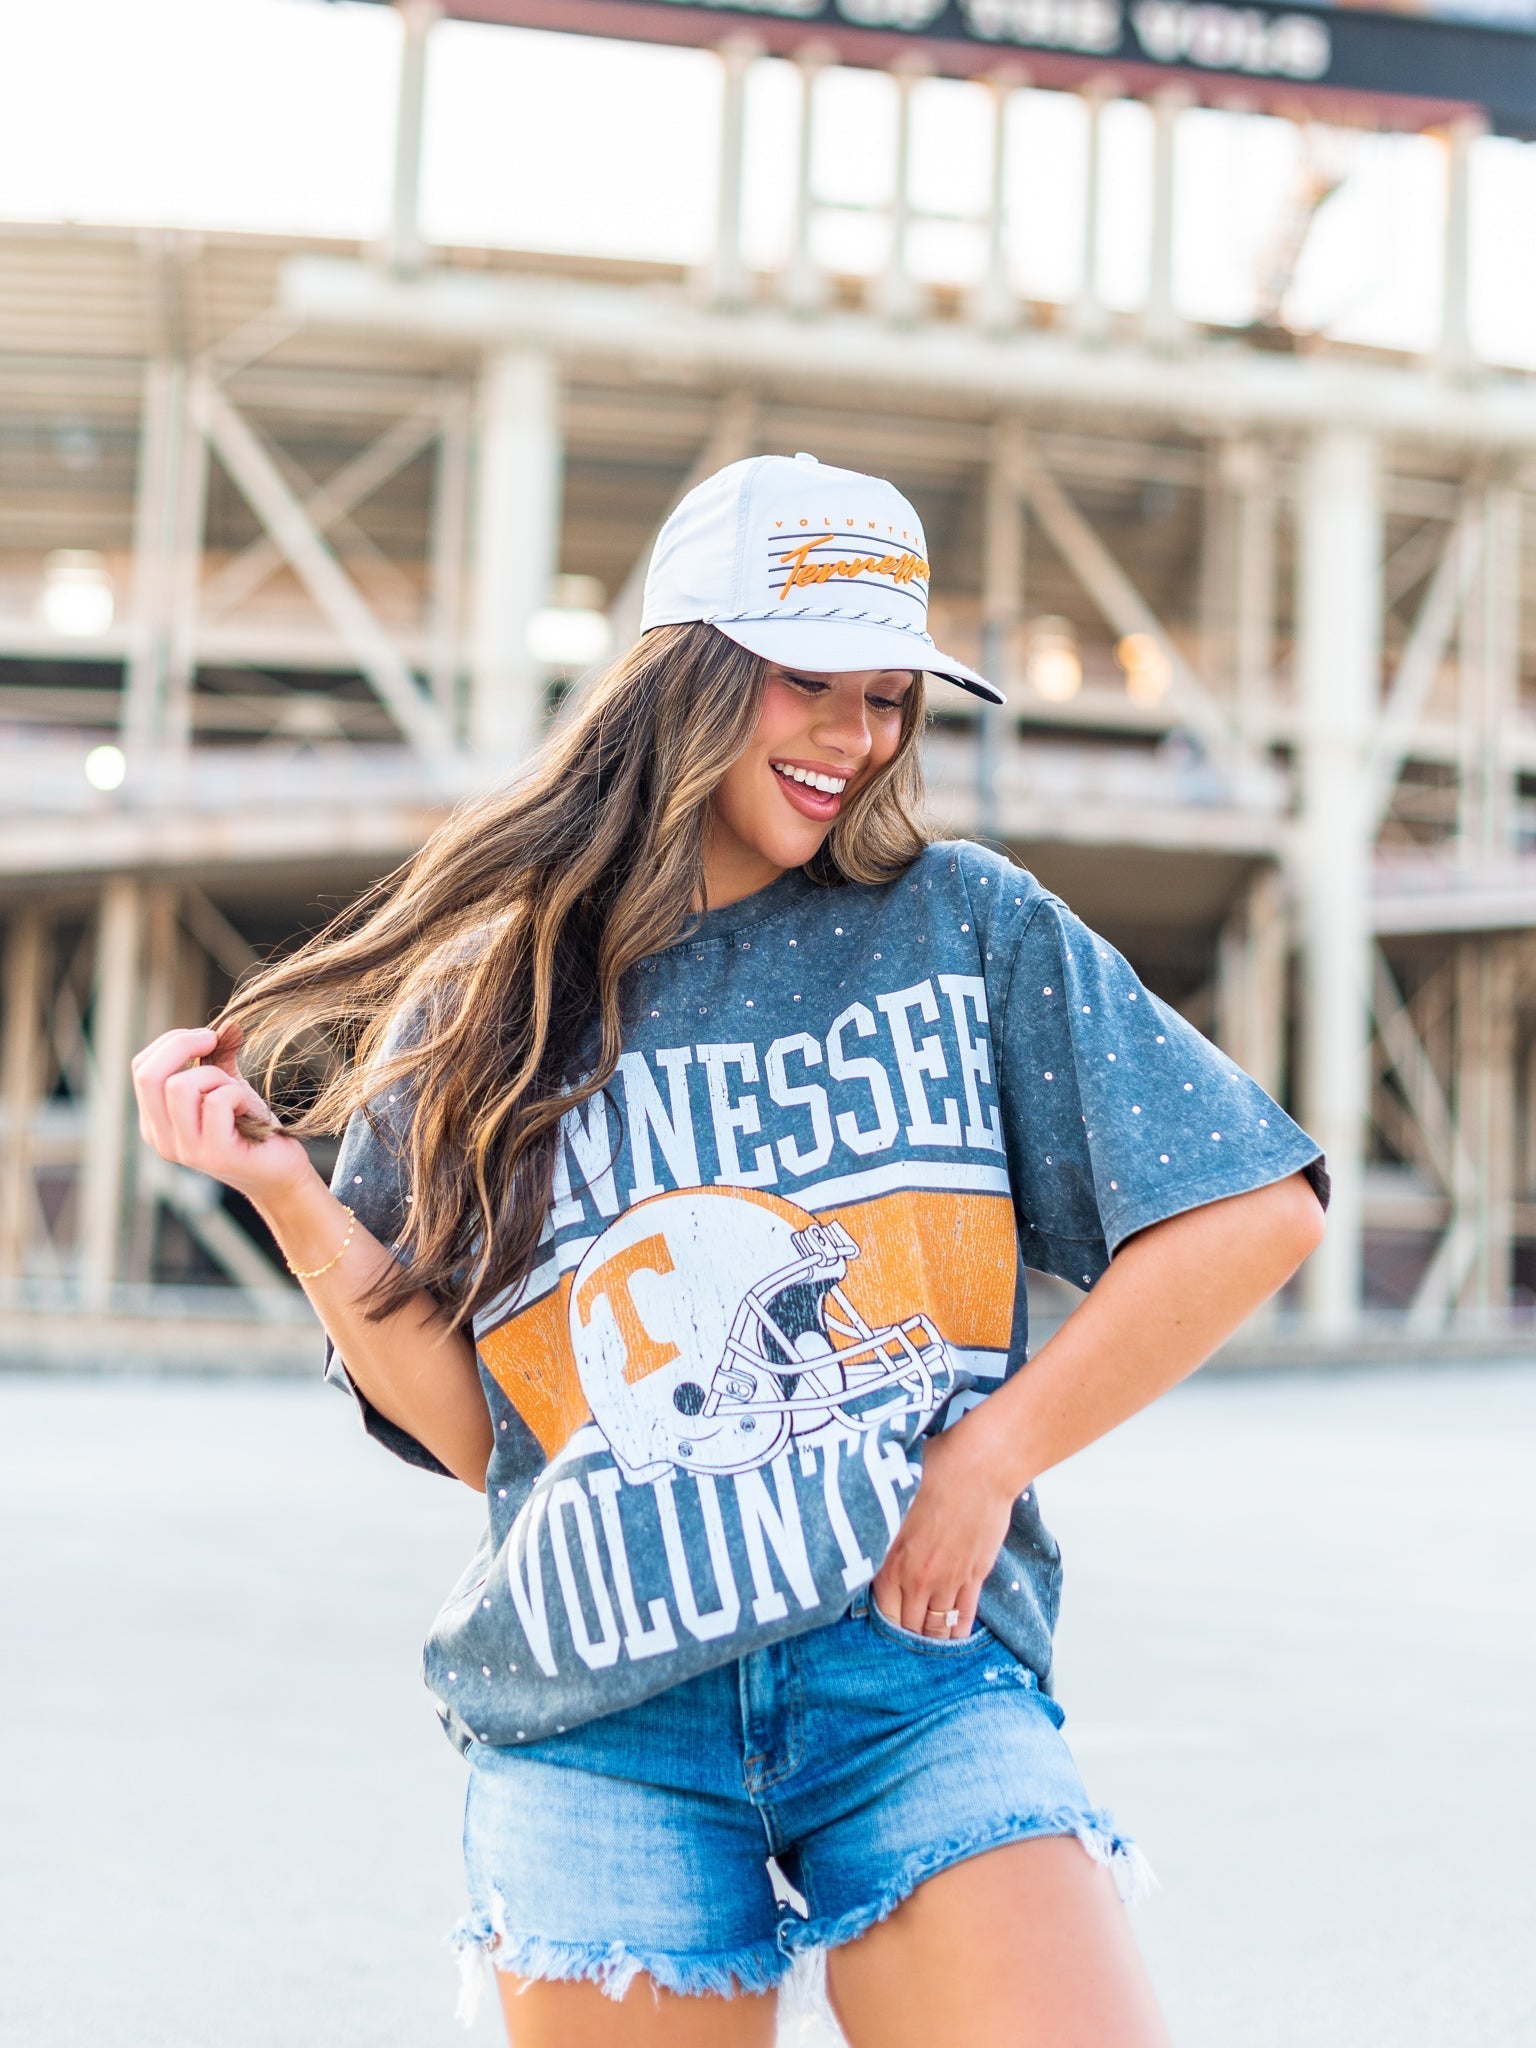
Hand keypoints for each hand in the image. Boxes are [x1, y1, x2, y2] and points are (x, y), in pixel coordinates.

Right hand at [131, 1025, 315, 1205]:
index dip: (171, 1042)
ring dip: (214, 1076)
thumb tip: (226, 1024)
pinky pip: (215, 1103)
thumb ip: (215, 1058)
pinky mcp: (213, 1154)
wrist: (278, 1170)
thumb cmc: (249, 1127)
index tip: (205, 1038)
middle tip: (214, 1041)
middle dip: (183, 1045)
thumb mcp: (225, 1087)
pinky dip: (237, 1095)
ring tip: (235, 1092)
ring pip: (179, 1087)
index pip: (141, 1068)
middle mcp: (161, 1138)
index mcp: (154, 1121)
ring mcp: (184, 1149)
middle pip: (148, 1075)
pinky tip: (248, 1111)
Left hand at [870, 1411, 1019, 1639]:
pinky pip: (963, 1617)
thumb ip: (881, 1527)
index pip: (883, 1612)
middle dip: (907, 1633)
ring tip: (929, 1638)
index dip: (885, 1621)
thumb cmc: (933, 1470)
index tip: (887, 1619)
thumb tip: (868, 1534)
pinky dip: (958, 1631)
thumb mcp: (892, 1499)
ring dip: (932, 1637)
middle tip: (907, 1632)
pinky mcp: (975, 1577)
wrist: (979, 1467)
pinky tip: (954, 1635)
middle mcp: (917, 1578)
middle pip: (909, 1626)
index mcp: (891, 1559)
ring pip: (936, 1627)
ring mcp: (948, 1580)